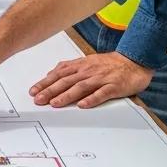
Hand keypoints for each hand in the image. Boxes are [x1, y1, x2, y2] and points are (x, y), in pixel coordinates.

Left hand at [29, 52, 153, 107]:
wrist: (133, 62)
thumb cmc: (109, 64)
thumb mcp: (86, 62)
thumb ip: (70, 68)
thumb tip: (52, 74)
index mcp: (80, 65)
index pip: (58, 74)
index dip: (45, 82)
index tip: (33, 91)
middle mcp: (88, 70)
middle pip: (66, 80)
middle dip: (50, 90)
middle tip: (38, 99)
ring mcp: (101, 78)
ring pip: (80, 87)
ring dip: (66, 95)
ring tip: (55, 104)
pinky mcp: (114, 86)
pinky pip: (101, 93)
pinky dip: (91, 99)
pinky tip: (82, 105)